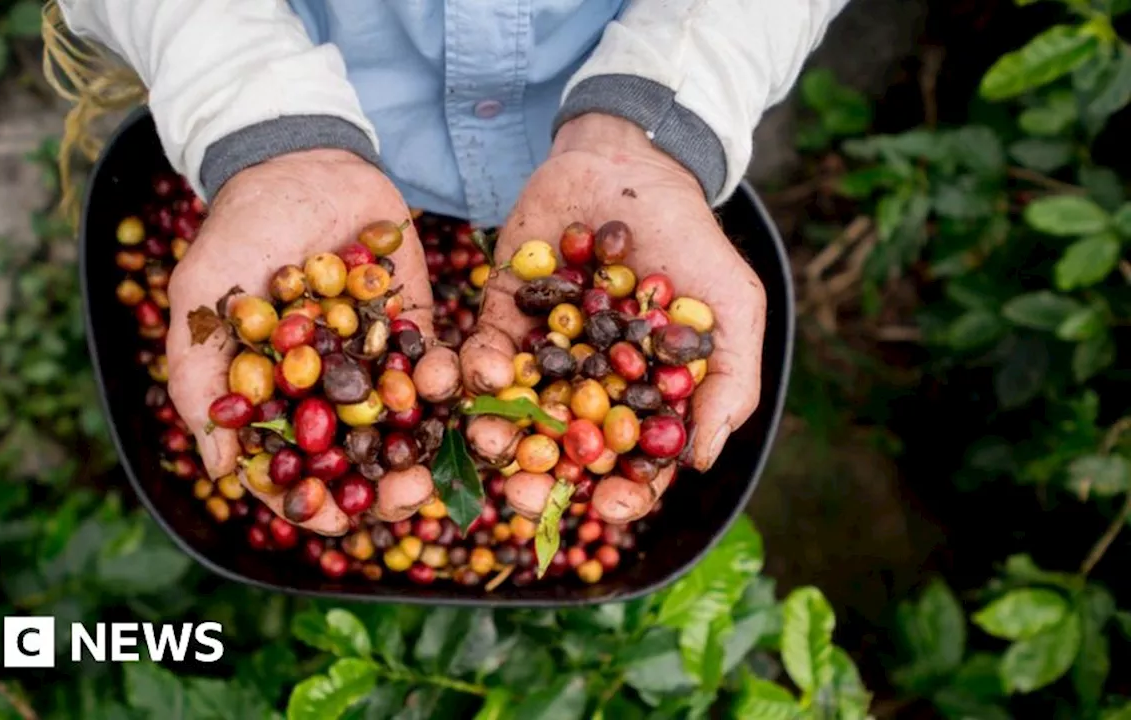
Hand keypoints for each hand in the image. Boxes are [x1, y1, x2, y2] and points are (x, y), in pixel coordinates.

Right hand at [165, 150, 448, 533]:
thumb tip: (222, 468)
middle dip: (384, 490)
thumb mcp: (202, 300)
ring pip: (405, 426)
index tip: (336, 522)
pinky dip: (447, 383)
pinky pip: (437, 365)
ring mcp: (376, 361)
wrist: (297, 161)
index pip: (295, 469)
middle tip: (408, 499)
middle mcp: (329, 391)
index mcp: (277, 399)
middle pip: (359, 460)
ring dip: (424, 452)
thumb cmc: (237, 232)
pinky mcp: (415, 326)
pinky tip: (453, 390)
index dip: (314, 502)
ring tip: (437, 469)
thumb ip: (200, 379)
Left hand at [460, 114, 765, 523]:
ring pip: (516, 412)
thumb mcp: (733, 306)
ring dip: (499, 434)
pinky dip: (480, 368)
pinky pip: (485, 352)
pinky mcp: (504, 313)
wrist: (632, 163)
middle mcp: (590, 387)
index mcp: (643, 397)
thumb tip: (701, 462)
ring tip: (488, 439)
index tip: (604, 506)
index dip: (621, 494)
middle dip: (541, 481)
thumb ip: (728, 382)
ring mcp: (544, 353)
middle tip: (523, 496)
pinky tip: (482, 373)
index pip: (631, 465)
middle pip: (563, 453)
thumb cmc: (691, 239)